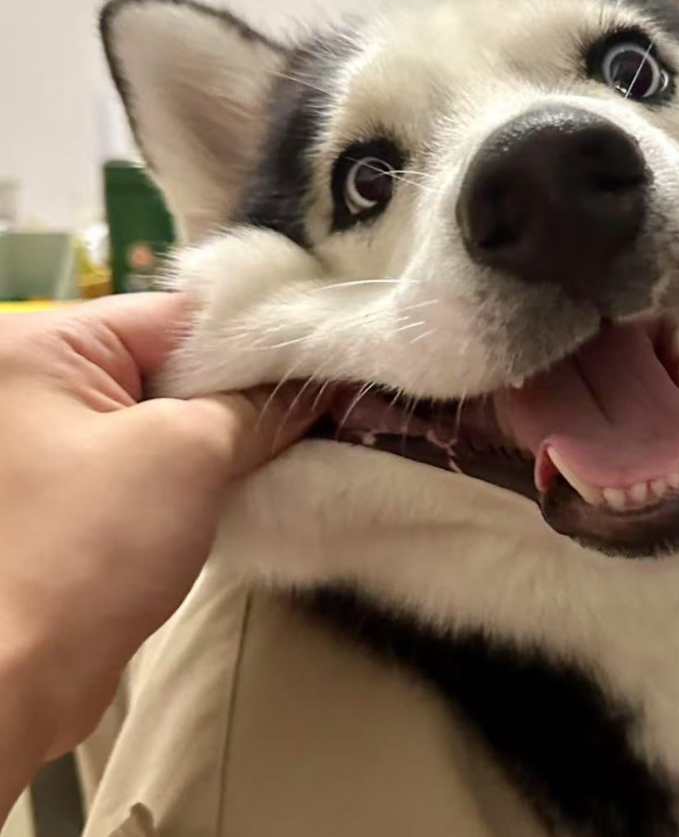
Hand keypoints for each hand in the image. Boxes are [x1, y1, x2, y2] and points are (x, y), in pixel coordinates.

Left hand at [0, 294, 315, 807]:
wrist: (10, 686)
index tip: (322, 364)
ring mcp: (46, 445)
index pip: (177, 319)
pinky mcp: (67, 498)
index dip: (259, 340)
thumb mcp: (190, 451)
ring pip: (166, 416)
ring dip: (227, 434)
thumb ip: (259, 407)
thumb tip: (314, 391)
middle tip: (318, 407)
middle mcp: (33, 386)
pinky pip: (149, 460)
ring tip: (292, 444)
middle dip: (246, 391)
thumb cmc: (80, 552)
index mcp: (40, 348)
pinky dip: (199, 470)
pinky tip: (249, 478)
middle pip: (173, 364)